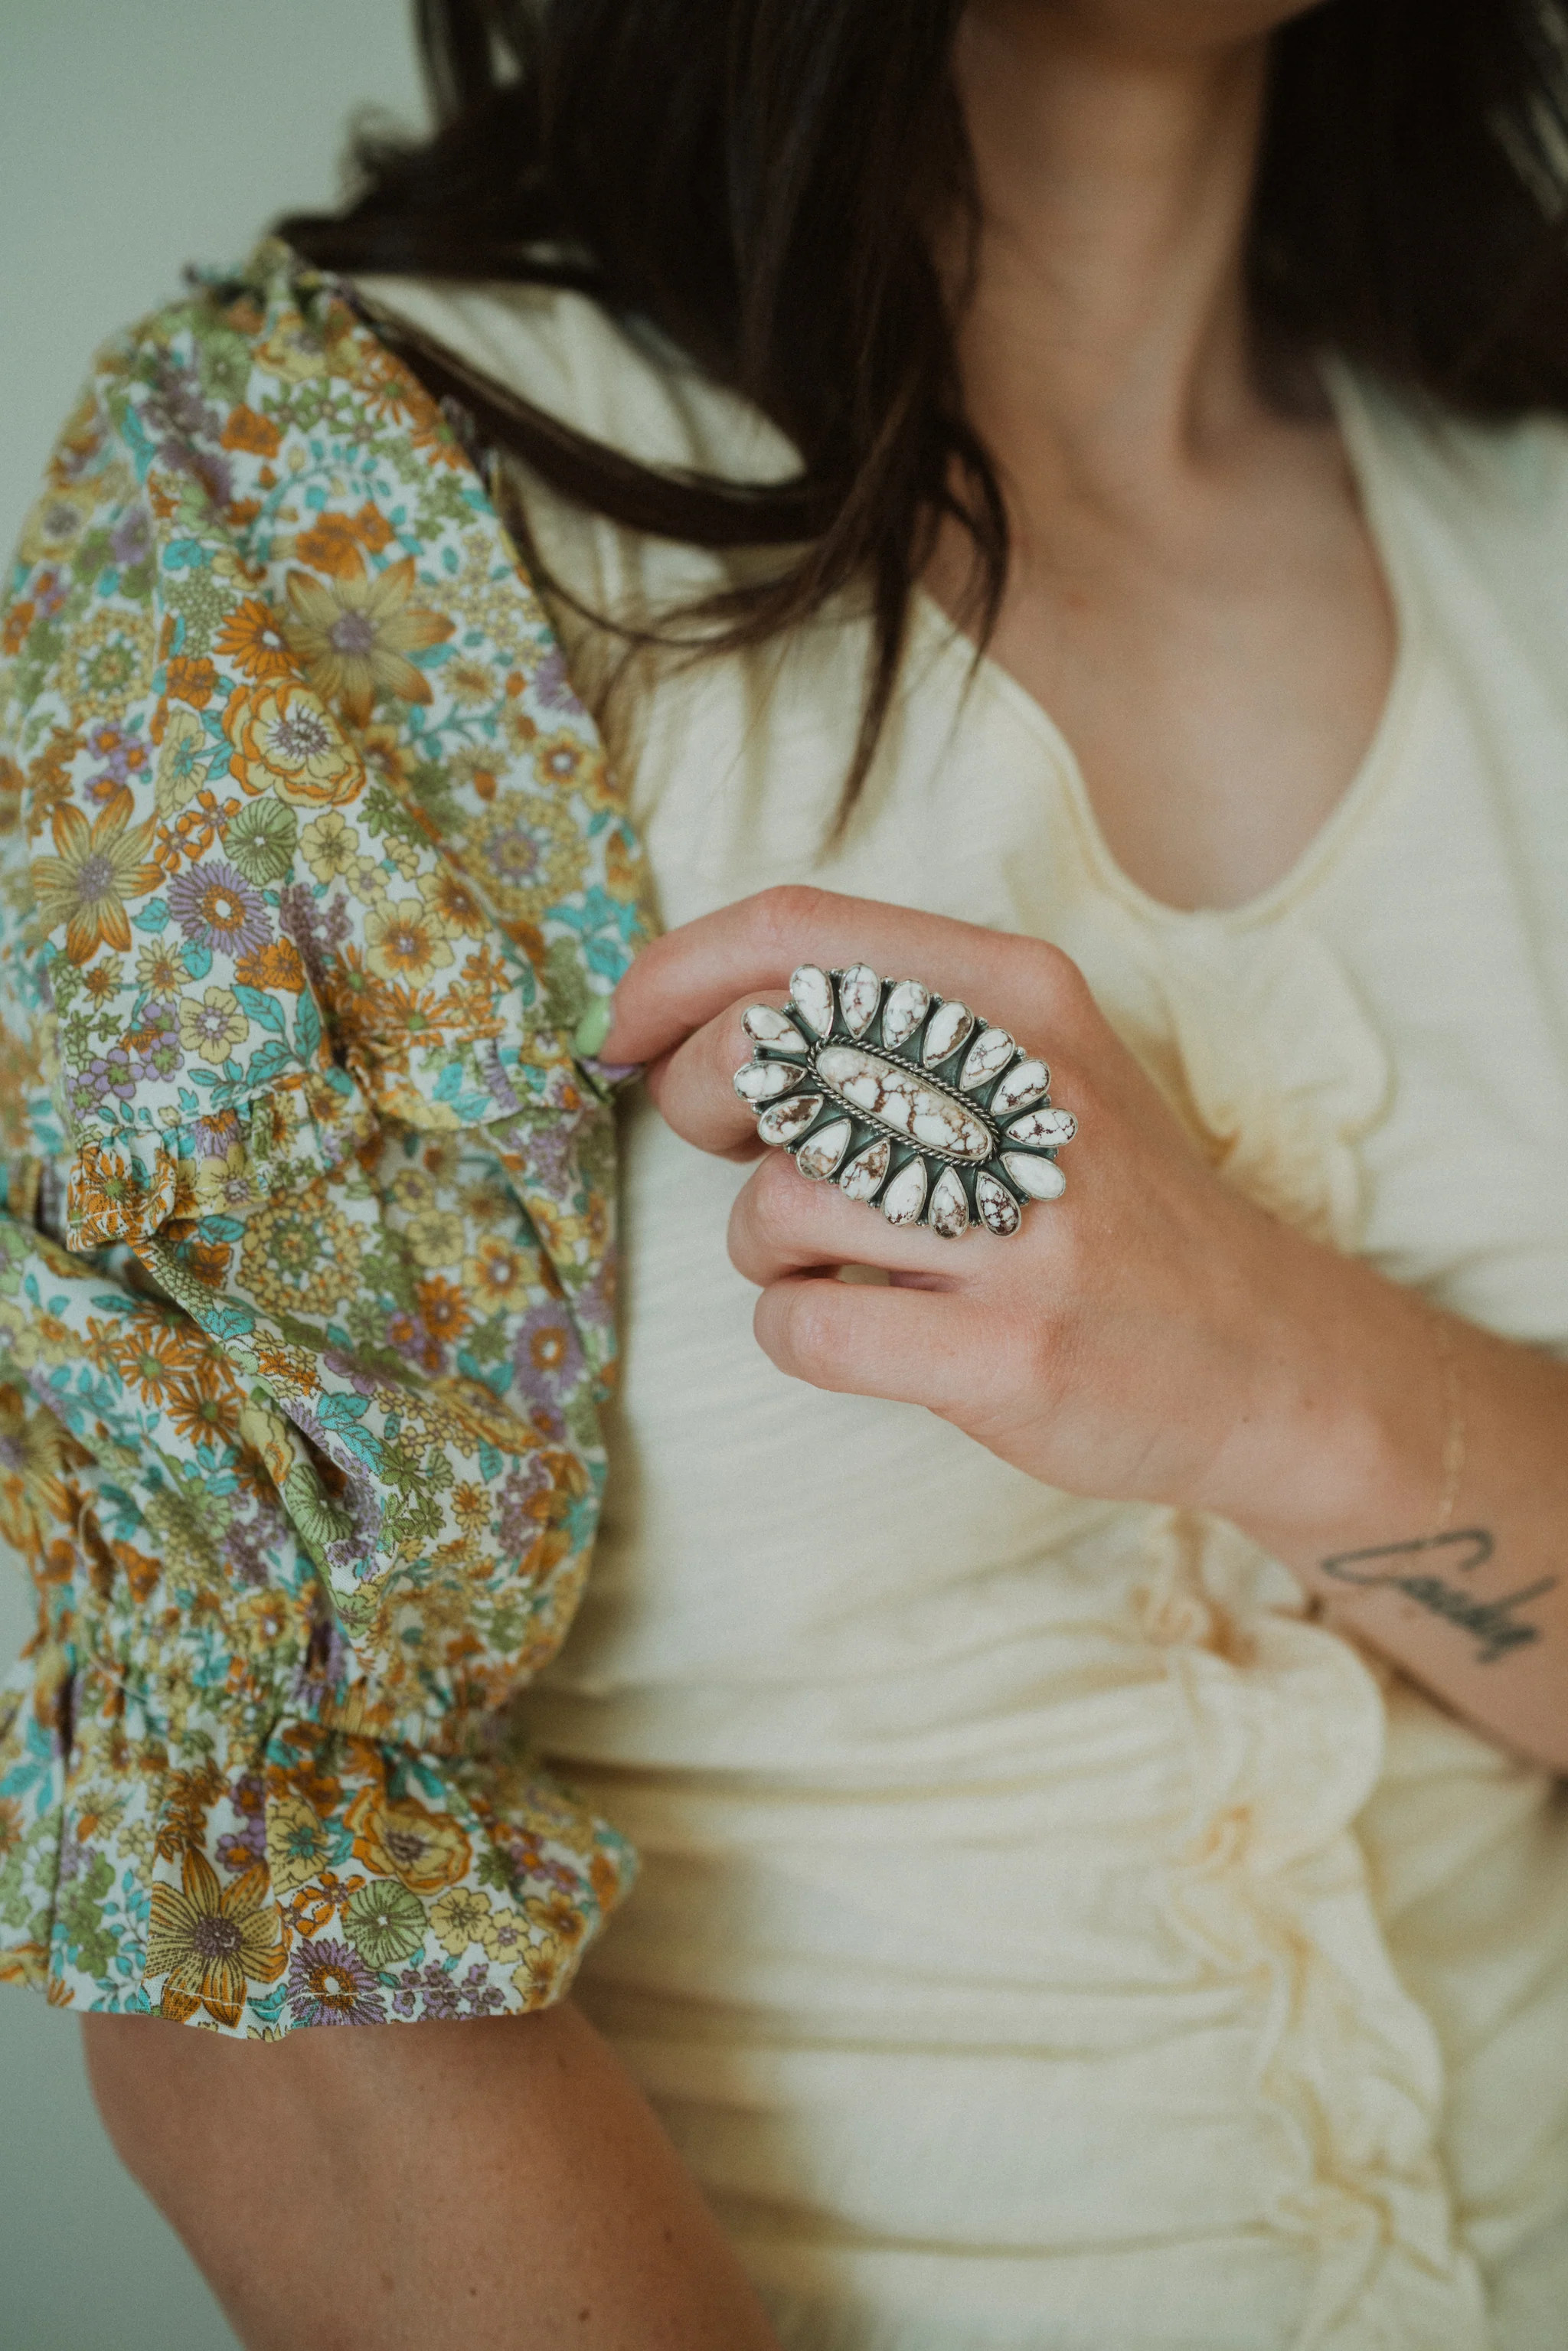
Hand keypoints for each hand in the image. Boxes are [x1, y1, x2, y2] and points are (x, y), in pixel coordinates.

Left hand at [604, 887, 1401, 1541]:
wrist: (1267, 1356)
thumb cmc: (1103, 1203)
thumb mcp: (1031, 1062)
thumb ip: (880, 1022)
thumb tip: (675, 1025)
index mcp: (1022, 993)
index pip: (793, 931)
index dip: (670, 975)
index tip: (624, 1032)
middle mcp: (1028, 1088)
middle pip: (764, 1051)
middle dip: (701, 1104)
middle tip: (739, 1154)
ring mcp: (1028, 1229)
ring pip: (775, 1203)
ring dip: (763, 1243)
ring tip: (836, 1258)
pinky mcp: (1012, 1351)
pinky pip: (803, 1327)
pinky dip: (793, 1331)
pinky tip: (856, 1324)